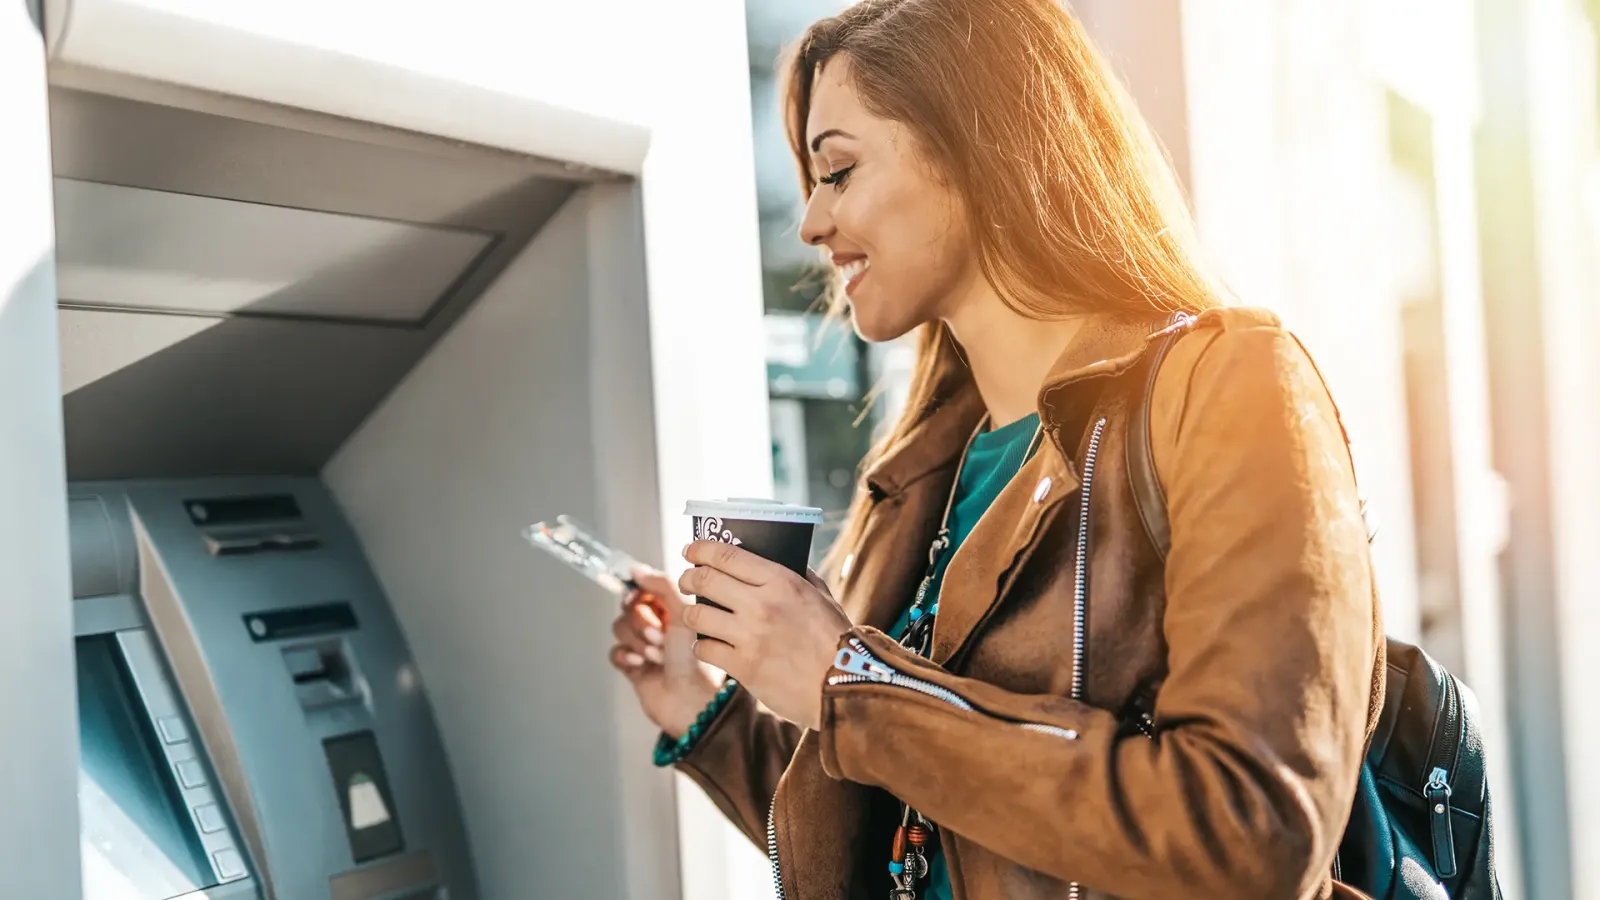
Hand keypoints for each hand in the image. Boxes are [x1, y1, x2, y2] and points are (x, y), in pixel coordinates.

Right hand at [609, 567, 722, 738]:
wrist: (692, 702)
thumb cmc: (697, 659)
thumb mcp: (685, 613)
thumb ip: (663, 585)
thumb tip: (637, 570)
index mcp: (677, 608)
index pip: (647, 587)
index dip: (640, 592)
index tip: (639, 597)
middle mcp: (661, 623)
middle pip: (630, 606)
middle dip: (642, 622)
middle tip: (661, 637)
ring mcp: (646, 645)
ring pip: (620, 627)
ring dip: (637, 641)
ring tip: (657, 656)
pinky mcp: (634, 666)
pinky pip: (615, 650)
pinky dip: (626, 656)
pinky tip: (641, 665)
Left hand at [678, 541, 852, 730]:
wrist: (844, 687)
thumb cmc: (836, 640)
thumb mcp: (822, 596)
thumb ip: (798, 576)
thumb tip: (777, 558)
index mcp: (781, 581)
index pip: (727, 556)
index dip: (701, 549)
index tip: (691, 550)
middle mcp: (761, 605)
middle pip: (704, 580)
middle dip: (688, 578)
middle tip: (687, 580)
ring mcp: (749, 637)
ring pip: (696, 616)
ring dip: (691, 614)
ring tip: (696, 616)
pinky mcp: (743, 667)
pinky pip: (704, 649)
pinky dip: (703, 647)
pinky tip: (711, 647)